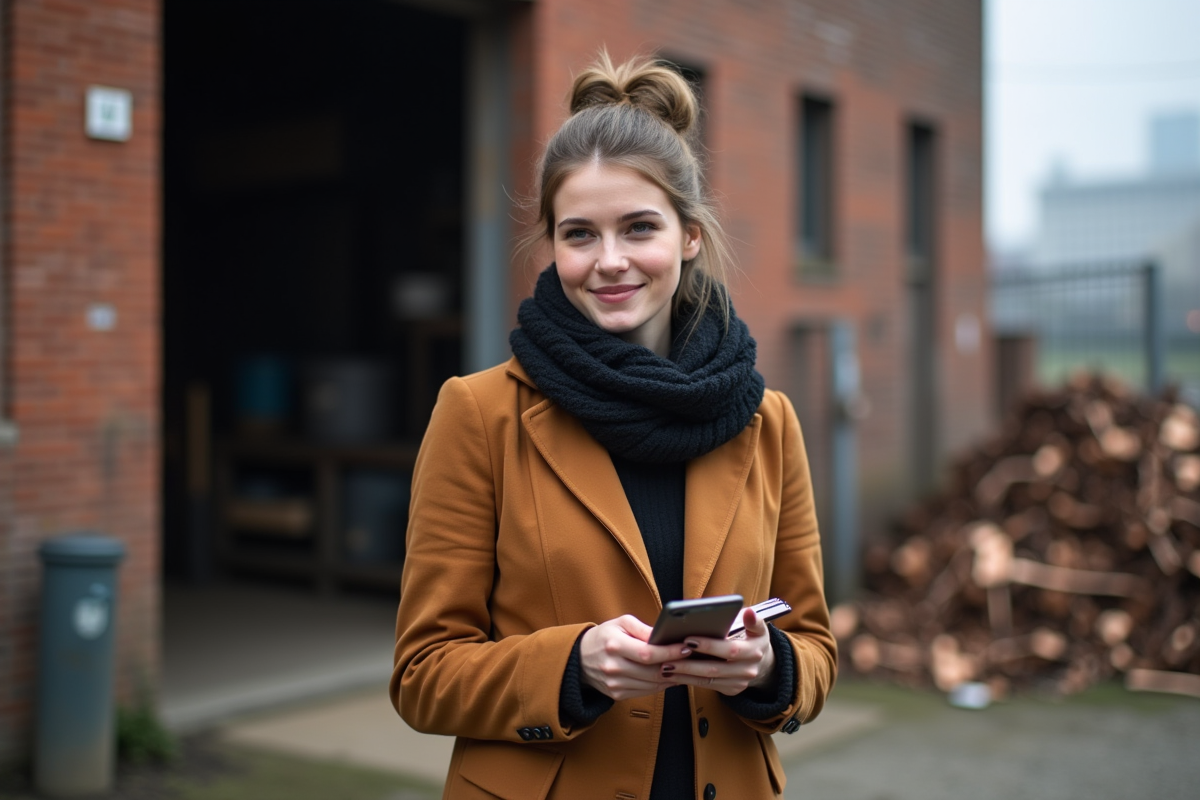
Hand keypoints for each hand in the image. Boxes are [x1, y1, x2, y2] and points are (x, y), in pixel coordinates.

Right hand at [580, 615, 690, 701]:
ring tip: (684, 668)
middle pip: (652, 672)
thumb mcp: (621, 623)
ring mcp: (614, 684)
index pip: (648, 653)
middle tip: (691, 660)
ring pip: (652, 685)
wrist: (580, 658)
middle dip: (675, 666)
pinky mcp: (616, 695)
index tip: (686, 648)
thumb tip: (665, 635)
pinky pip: (645, 692)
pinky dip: (659, 686)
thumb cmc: (604, 636)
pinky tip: (668, 677)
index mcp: (614, 646)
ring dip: (671, 678)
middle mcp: (613, 667)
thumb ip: (643, 629)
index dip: (670, 652)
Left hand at [659, 608, 776, 695]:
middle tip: (667, 657)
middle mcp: (748, 670)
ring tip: (665, 666)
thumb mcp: (759, 627)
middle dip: (689, 663)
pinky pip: (707, 686)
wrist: (763, 663)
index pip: (729, 650)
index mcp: (755, 651)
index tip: (687, 639)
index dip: (709, 646)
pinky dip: (689, 680)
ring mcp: (740, 683)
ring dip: (685, 674)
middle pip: (715, 668)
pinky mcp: (731, 690)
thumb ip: (753, 620)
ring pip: (708, 680)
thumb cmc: (753, 638)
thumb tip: (748, 611)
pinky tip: (674, 674)